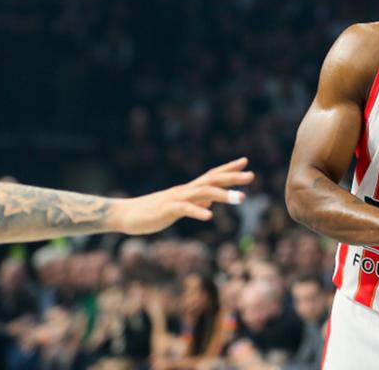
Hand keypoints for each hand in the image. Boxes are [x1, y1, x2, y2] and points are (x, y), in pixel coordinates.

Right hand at [111, 157, 253, 234]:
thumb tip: (209, 204)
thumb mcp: (179, 208)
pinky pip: (184, 209)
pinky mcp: (167, 210)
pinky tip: (210, 217)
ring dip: (223, 195)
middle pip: (211, 180)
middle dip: (232, 177)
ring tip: (242, 198)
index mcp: (189, 190)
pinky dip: (197, 212)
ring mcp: (176, 198)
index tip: (245, 161)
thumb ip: (195, 204)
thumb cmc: (153, 212)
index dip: (228, 168)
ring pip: (203, 193)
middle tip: (252, 175)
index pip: (211, 175)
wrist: (126, 215)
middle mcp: (185, 190)